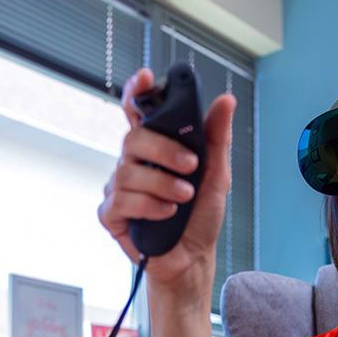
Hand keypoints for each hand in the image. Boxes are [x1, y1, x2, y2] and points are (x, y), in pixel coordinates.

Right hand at [98, 67, 236, 289]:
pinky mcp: (112, 215)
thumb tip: (226, 101)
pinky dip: (148, 206)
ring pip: (128, 173)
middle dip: (164, 150)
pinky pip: (120, 201)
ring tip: (184, 199)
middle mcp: (133, 164)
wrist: (193, 258)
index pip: (138, 112)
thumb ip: (216, 139)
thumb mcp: (216, 176)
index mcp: (154, 150)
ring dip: (162, 185)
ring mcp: (119, 189)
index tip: (148, 78)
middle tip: (190, 167)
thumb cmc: (200, 218)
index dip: (137, 92)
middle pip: (133, 139)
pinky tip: (167, 214)